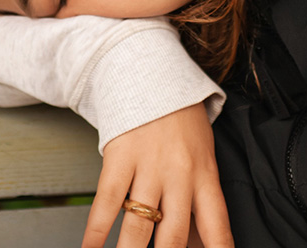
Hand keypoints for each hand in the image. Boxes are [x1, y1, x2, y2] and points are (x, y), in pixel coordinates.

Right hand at [81, 102, 232, 247]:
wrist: (152, 76)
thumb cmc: (180, 119)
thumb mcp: (203, 154)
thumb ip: (200, 195)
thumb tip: (199, 240)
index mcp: (205, 175)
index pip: (217, 225)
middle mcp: (179, 176)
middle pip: (174, 236)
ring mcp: (148, 168)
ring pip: (139, 226)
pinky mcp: (119, 159)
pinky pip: (107, 202)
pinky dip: (96, 230)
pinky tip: (89, 247)